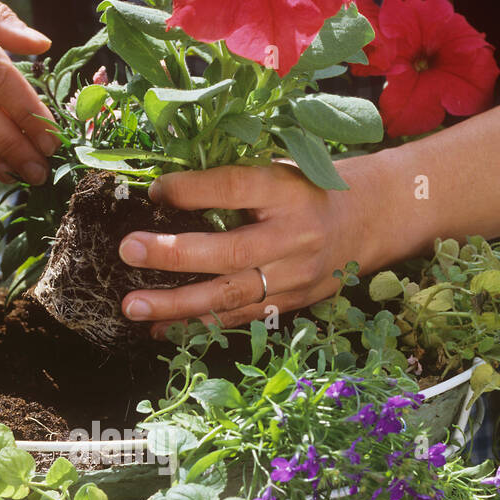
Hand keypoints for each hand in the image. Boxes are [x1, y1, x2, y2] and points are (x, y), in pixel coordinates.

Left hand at [119, 162, 382, 333]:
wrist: (371, 220)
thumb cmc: (311, 189)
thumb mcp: (282, 169)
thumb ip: (234, 182)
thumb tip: (164, 192)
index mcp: (289, 191)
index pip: (235, 187)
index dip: (192, 190)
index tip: (155, 192)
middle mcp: (293, 238)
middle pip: (228, 251)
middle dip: (173, 254)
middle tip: (128, 252)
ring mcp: (293, 277)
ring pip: (229, 296)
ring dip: (177, 306)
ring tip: (133, 307)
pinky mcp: (291, 304)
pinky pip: (238, 319)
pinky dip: (198, 327)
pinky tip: (161, 330)